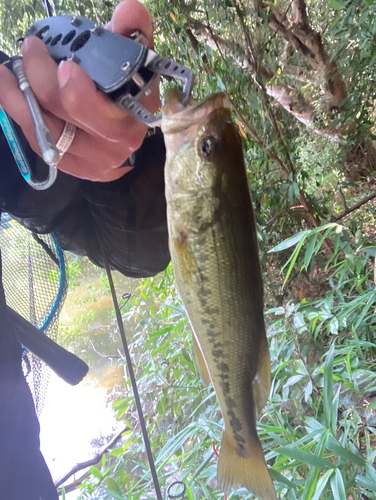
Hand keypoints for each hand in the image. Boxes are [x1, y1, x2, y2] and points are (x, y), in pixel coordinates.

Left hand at [0, 0, 158, 181]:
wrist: (132, 135)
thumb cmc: (134, 96)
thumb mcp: (138, 63)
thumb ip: (133, 35)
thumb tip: (129, 10)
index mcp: (127, 123)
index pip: (91, 109)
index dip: (71, 88)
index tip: (62, 61)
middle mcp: (108, 149)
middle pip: (59, 115)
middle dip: (36, 78)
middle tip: (29, 49)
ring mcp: (86, 162)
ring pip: (41, 131)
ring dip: (16, 98)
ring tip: (6, 72)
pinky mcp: (70, 167)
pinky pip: (39, 142)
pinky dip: (23, 116)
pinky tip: (14, 94)